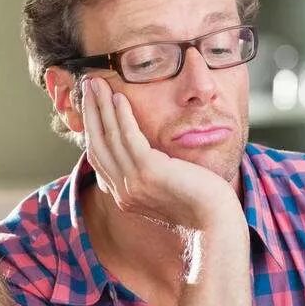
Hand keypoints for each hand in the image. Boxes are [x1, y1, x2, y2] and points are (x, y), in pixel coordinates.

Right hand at [81, 77, 239, 231]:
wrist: (216, 222)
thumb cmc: (200, 202)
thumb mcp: (166, 186)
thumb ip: (149, 172)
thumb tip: (143, 154)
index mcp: (124, 195)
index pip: (99, 157)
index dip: (92, 128)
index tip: (91, 104)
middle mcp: (123, 191)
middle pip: (98, 145)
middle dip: (91, 112)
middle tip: (88, 85)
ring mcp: (133, 183)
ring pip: (109, 138)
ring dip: (101, 107)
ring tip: (97, 83)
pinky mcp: (148, 173)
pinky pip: (128, 138)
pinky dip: (122, 116)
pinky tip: (119, 98)